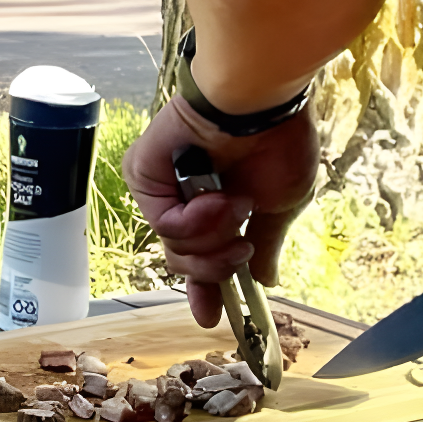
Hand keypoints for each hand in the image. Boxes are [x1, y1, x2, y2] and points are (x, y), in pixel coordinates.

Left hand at [122, 98, 319, 327]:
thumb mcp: (279, 207)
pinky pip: (166, 226)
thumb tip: (266, 280)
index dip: (206, 289)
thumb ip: (264, 245)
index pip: (200, 257)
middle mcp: (183, 198)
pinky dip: (198, 221)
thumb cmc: (279, 142)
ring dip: (214, 237)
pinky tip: (217, 199)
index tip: (212, 317)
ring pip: (176, 249)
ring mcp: (161, 188)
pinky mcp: (143, 174)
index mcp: (214, 206)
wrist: (261, 104)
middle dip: (217, 266)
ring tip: (236, 204)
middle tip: (241, 249)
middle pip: (184, 262)